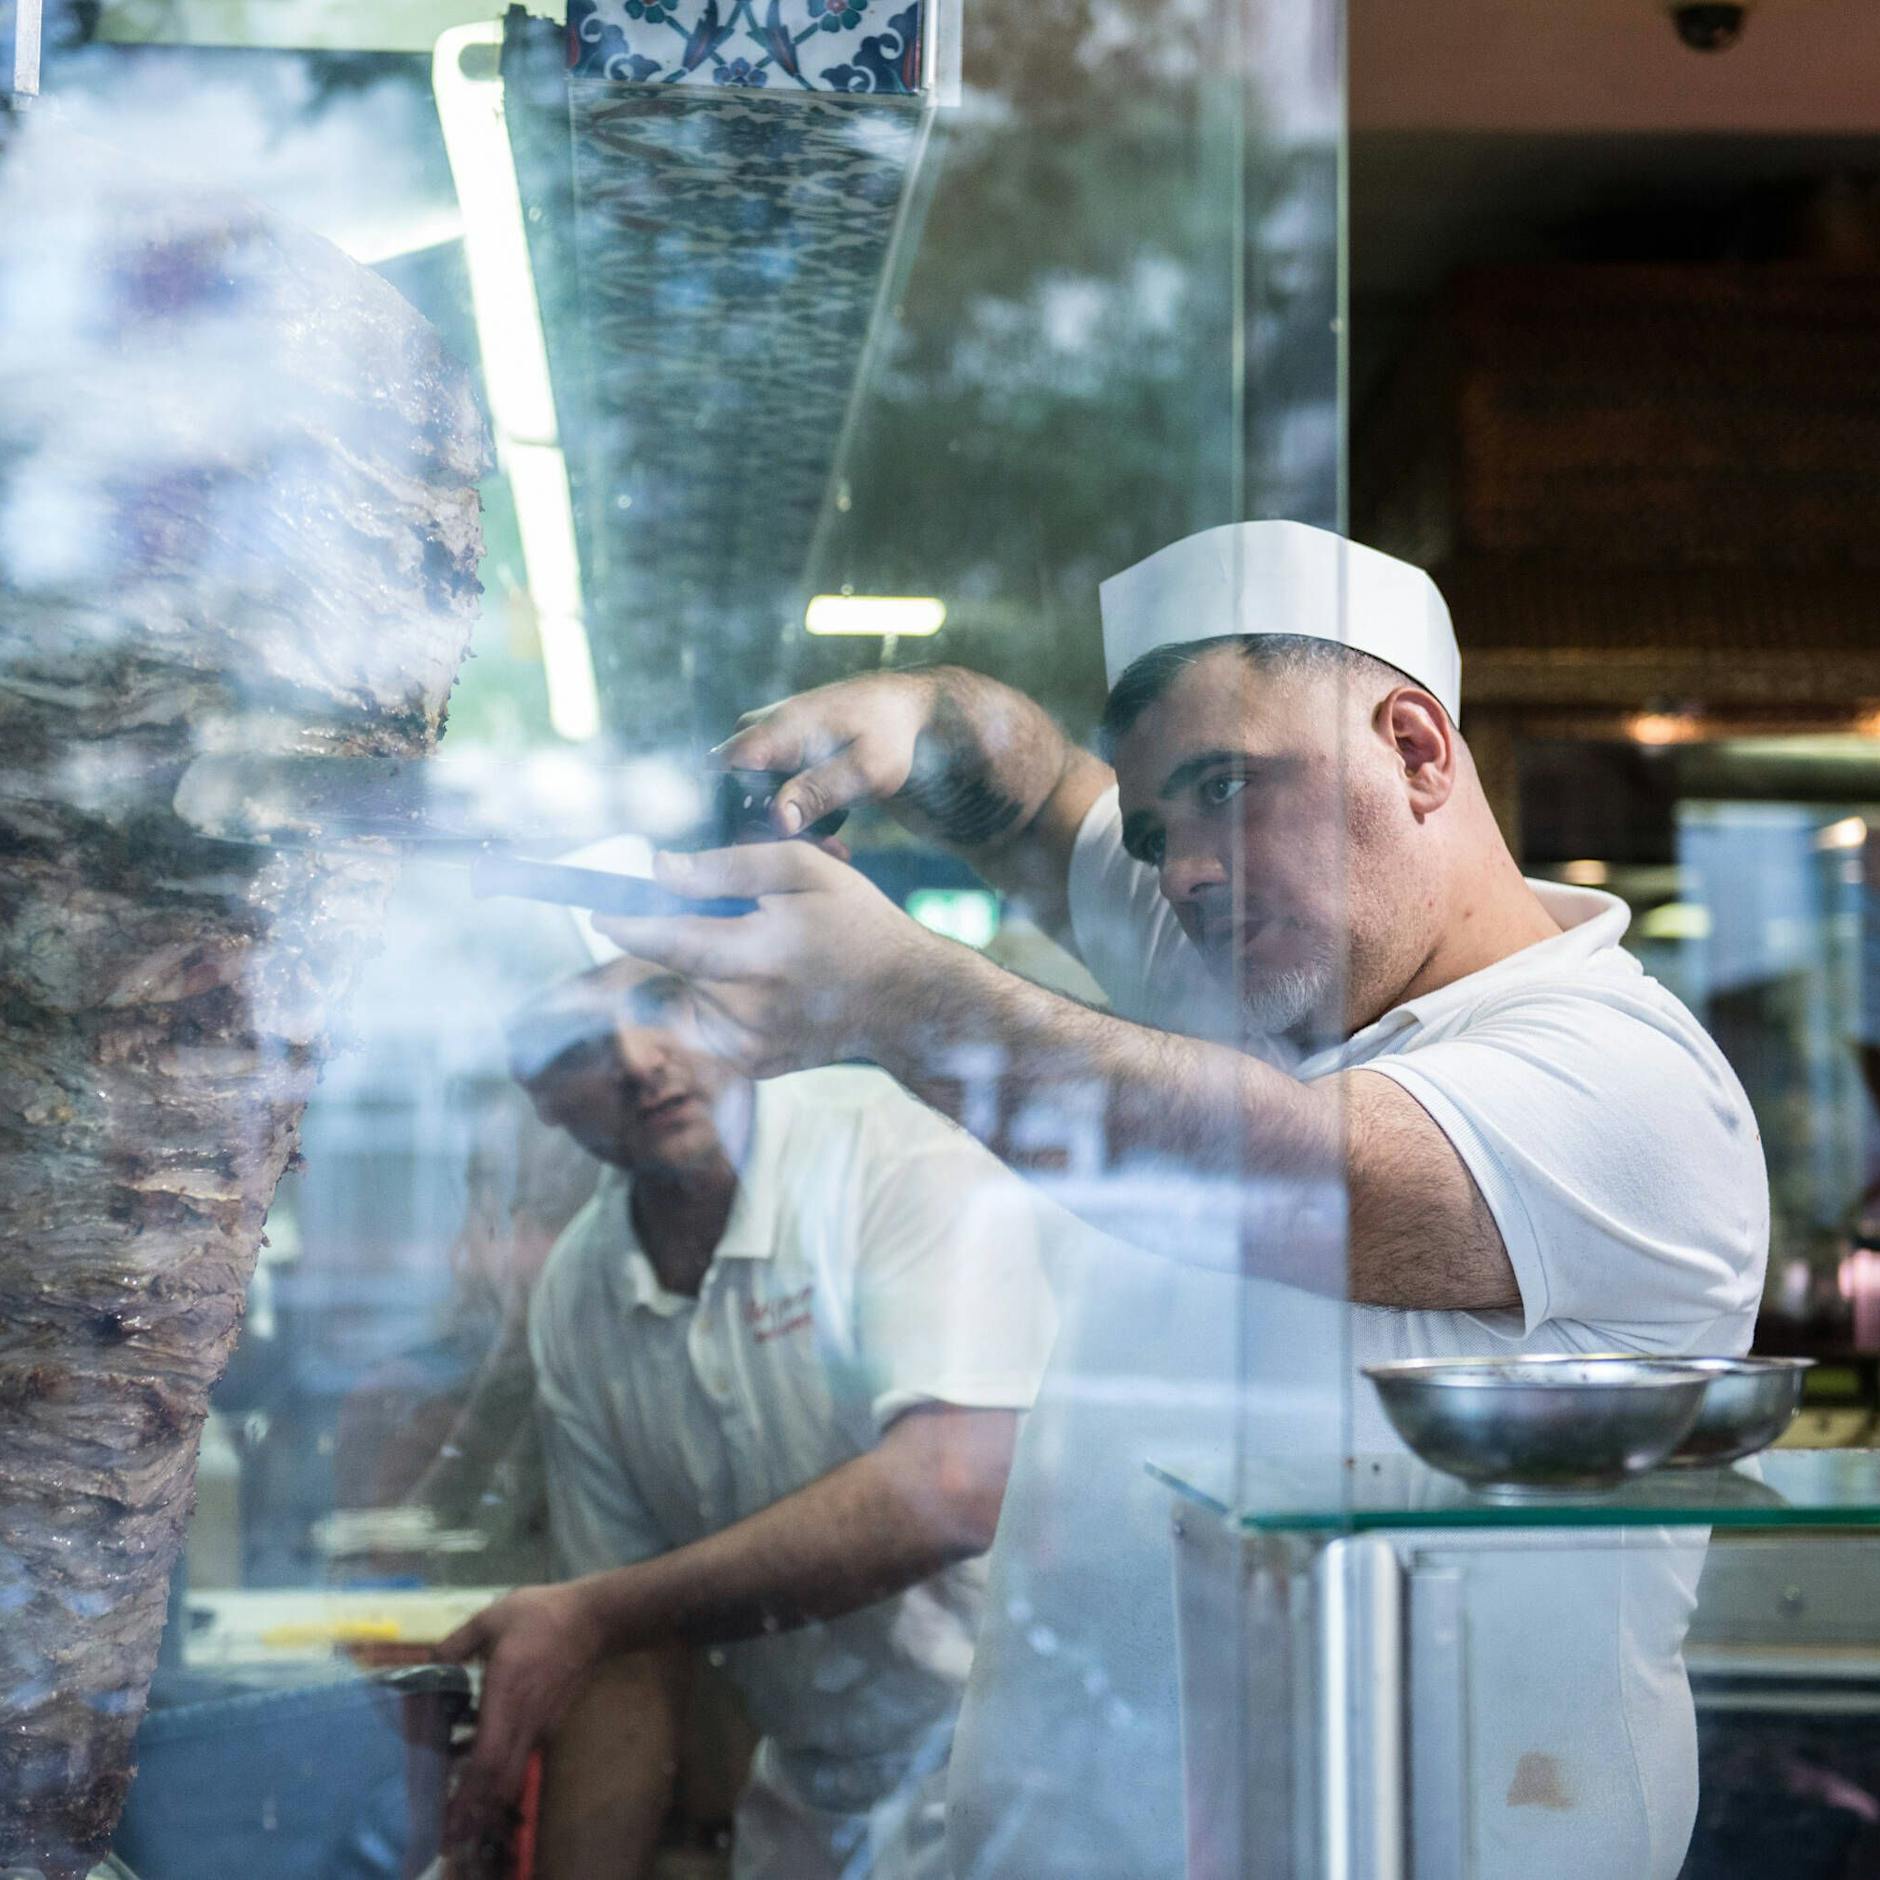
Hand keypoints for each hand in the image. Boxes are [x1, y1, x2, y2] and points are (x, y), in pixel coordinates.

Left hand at [439, 1580, 607, 1823]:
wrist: (593, 1620)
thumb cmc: (541, 1615)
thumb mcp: (493, 1617)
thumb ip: (456, 1642)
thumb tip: (427, 1664)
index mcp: (506, 1692)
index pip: (488, 1756)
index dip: (468, 1788)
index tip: (446, 1807)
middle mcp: (524, 1718)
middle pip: (499, 1779)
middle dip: (474, 1806)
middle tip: (449, 1826)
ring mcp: (540, 1724)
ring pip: (512, 1772)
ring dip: (489, 1794)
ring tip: (463, 1802)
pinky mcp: (550, 1724)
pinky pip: (522, 1757)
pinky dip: (503, 1771)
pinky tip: (485, 1763)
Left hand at [595, 841, 943, 1077]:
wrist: (903, 1000)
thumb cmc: (856, 923)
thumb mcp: (805, 872)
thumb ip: (729, 868)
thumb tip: (660, 871)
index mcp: (765, 953)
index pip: (674, 941)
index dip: (631, 927)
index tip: (598, 913)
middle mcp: (752, 1007)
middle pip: (682, 965)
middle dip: (691, 935)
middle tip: (741, 921)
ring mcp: (751, 1043)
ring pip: (693, 992)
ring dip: (709, 967)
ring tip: (769, 955)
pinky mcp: (753, 1063)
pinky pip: (710, 1022)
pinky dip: (723, 998)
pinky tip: (769, 987)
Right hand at [714, 671, 942, 836]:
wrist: (898, 709)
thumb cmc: (886, 734)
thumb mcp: (864, 770)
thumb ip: (818, 792)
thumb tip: (777, 820)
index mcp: (774, 732)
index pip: (721, 778)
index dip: (736, 820)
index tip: (775, 848)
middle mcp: (755, 733)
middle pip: (731, 795)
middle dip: (767, 833)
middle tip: (819, 853)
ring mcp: (761, 743)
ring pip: (748, 799)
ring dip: (784, 830)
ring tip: (832, 848)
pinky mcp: (771, 755)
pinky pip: (764, 793)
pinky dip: (791, 817)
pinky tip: (827, 836)